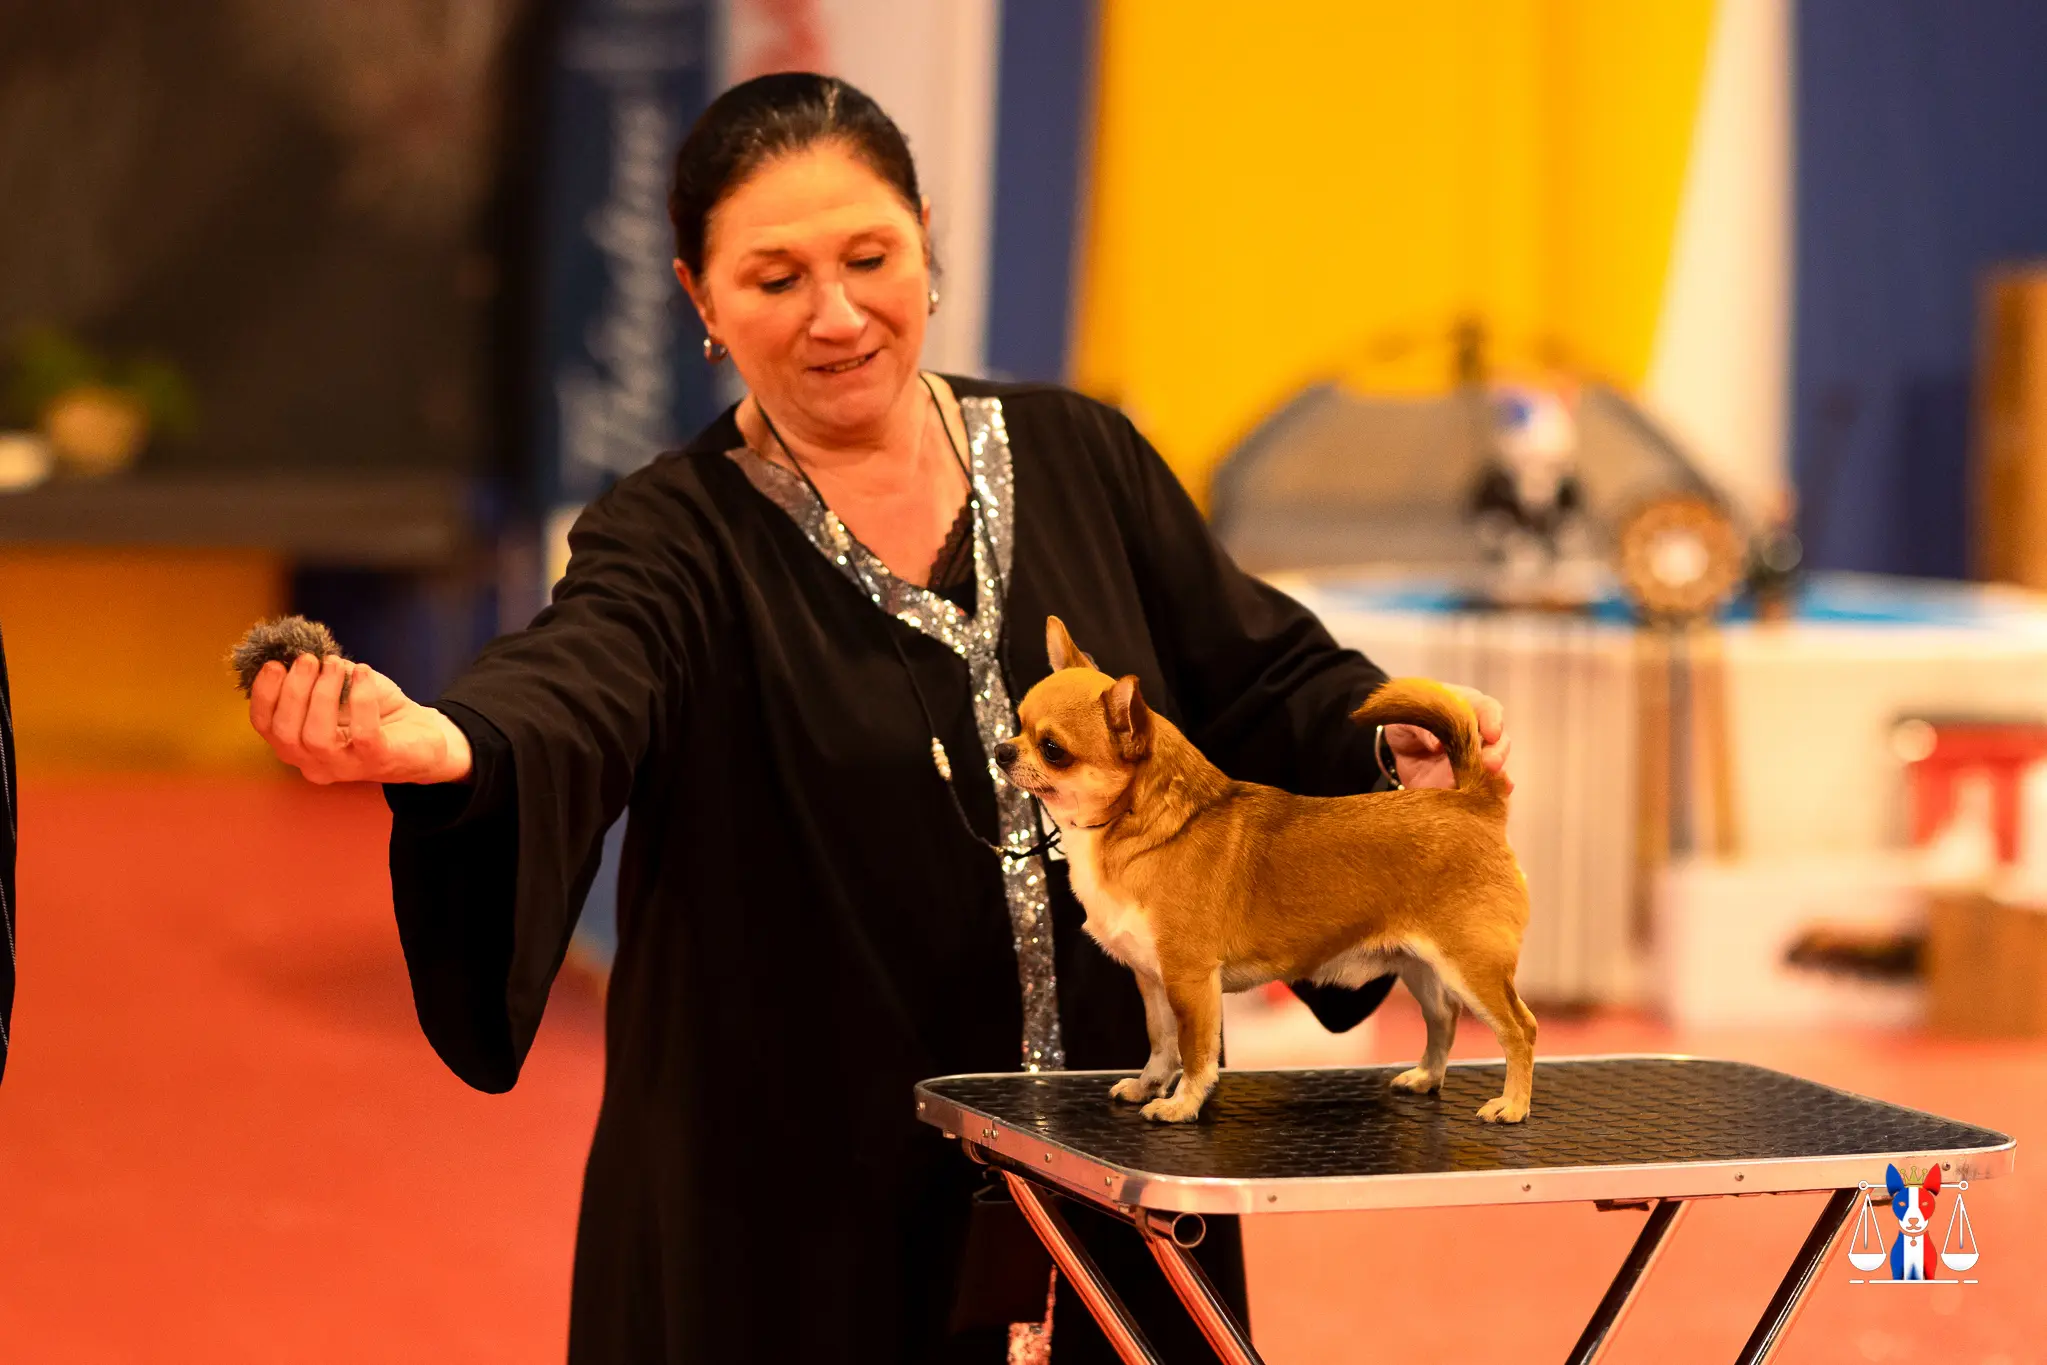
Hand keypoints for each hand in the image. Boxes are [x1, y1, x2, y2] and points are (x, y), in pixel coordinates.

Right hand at [249, 653, 471, 785]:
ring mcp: (346, 767)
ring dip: (323, 694)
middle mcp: (315, 763)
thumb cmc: (376, 712)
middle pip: (285, 733)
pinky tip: (364, 673)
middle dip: (293, 691)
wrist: (425, 736)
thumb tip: (298, 651)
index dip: (264, 695)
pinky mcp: (378, 761)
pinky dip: (361, 699)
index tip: (275, 664)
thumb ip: (318, 676)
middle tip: (309, 660)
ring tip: (335, 665)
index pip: (266, 727)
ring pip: (316, 737)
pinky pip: (364, 733)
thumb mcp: (341, 689)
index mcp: (298, 746)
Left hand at [1385, 683, 1513, 793]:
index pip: (1487, 709)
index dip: (1492, 720)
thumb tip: (1437, 745)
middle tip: (1490, 764)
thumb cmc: (1410, 721)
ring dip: (1496, 775)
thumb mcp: (1408, 718)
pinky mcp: (1469, 781)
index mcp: (1467, 708)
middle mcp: (1479, 734)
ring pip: (1495, 767)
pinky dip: (1491, 793)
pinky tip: (1494, 796)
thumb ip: (1422, 727)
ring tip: (1491, 782)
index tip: (1492, 733)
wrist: (1402, 746)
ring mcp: (1477, 760)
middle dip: (1496, 752)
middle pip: (1498, 741)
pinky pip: (1484, 788)